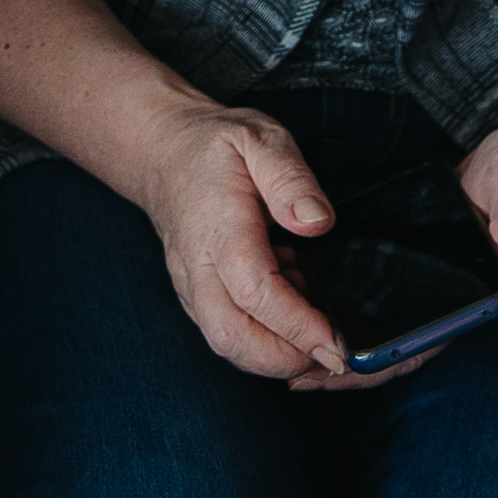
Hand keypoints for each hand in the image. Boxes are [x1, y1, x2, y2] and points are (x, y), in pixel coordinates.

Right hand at [137, 97, 352, 382]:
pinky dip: (263, 343)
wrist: (161, 153)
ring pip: (225, 344)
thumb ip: (290, 178)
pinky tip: (289, 308)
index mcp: (218, 226)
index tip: (335, 339)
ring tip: (310, 318)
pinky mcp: (196, 299)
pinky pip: (226, 337)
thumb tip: (317, 221)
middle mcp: (198, 266)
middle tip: (331, 350)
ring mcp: (191, 287)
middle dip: (284, 358)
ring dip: (275, 354)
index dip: (297, 324)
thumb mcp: (260, 138)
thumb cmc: (216, 147)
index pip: (253, 291)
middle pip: (230, 336)